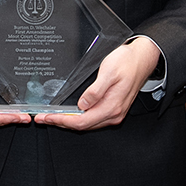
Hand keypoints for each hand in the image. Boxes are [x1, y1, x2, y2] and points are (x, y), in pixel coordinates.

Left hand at [37, 37, 161, 131]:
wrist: (143, 58)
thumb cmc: (127, 62)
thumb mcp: (108, 72)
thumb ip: (95, 91)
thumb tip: (82, 105)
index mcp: (111, 107)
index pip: (81, 122)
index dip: (62, 121)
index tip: (47, 117)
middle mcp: (113, 114)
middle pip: (82, 126)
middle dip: (61, 123)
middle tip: (43, 118)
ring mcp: (114, 113)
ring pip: (87, 124)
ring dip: (68, 121)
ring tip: (52, 116)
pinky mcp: (113, 109)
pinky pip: (93, 119)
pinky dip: (78, 118)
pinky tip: (70, 114)